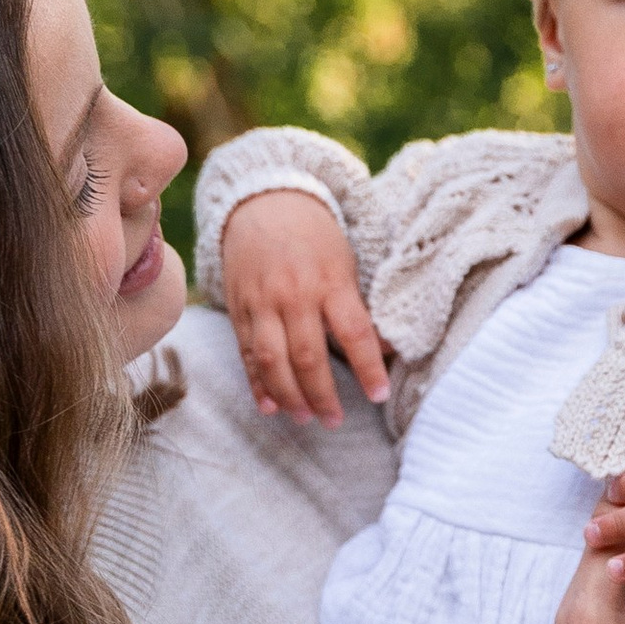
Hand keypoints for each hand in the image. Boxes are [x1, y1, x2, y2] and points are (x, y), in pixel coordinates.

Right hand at [220, 191, 390, 426]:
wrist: (263, 201)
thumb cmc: (315, 236)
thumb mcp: (346, 263)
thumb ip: (360, 307)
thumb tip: (386, 351)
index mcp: (329, 280)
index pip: (354, 333)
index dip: (368, 368)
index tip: (379, 396)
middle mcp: (294, 294)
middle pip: (308, 357)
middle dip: (323, 396)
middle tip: (335, 421)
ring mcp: (262, 302)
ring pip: (273, 360)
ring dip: (290, 396)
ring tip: (305, 418)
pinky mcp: (238, 307)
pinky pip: (246, 352)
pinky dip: (257, 383)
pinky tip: (270, 406)